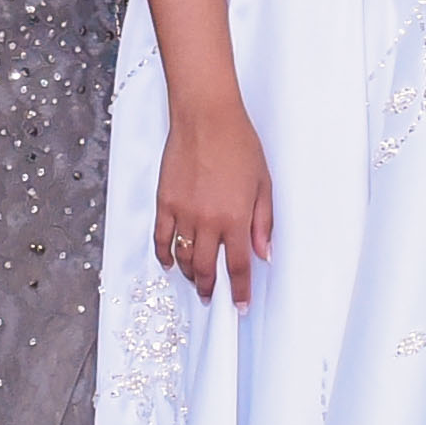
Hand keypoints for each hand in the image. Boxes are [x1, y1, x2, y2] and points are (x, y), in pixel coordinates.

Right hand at [152, 99, 273, 305]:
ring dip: (189, 274)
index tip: (240, 306)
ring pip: (183, 257)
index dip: (239, 290)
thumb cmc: (240, 145)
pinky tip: (170, 263)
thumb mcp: (264, 184)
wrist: (206, 118)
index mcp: (236, 218)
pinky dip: (164, 255)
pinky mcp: (164, 203)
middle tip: (211, 298)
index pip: (239, 265)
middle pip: (207, 268)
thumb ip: (263, 222)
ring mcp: (182, 213)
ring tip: (195, 280)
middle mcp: (208, 221)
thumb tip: (264, 254)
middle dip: (210, 288)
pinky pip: (160, 238)